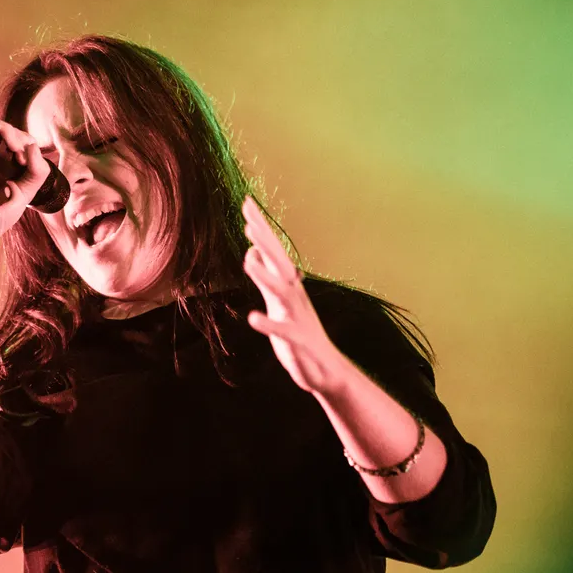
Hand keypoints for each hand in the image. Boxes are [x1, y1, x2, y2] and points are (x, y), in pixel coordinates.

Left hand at [241, 196, 343, 393]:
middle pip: (278, 261)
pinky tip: (253, 318)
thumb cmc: (299, 334)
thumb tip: (253, 251)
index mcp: (288, 285)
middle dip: (264, 239)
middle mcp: (294, 295)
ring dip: (264, 276)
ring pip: (281, 292)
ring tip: (247, 262)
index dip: (261, 227)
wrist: (325, 370)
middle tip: (248, 216)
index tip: (247, 202)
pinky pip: (282, 330)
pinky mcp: (297, 340)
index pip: (273, 250)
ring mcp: (297, 316)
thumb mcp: (278, 301)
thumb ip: (266, 276)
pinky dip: (269, 324)